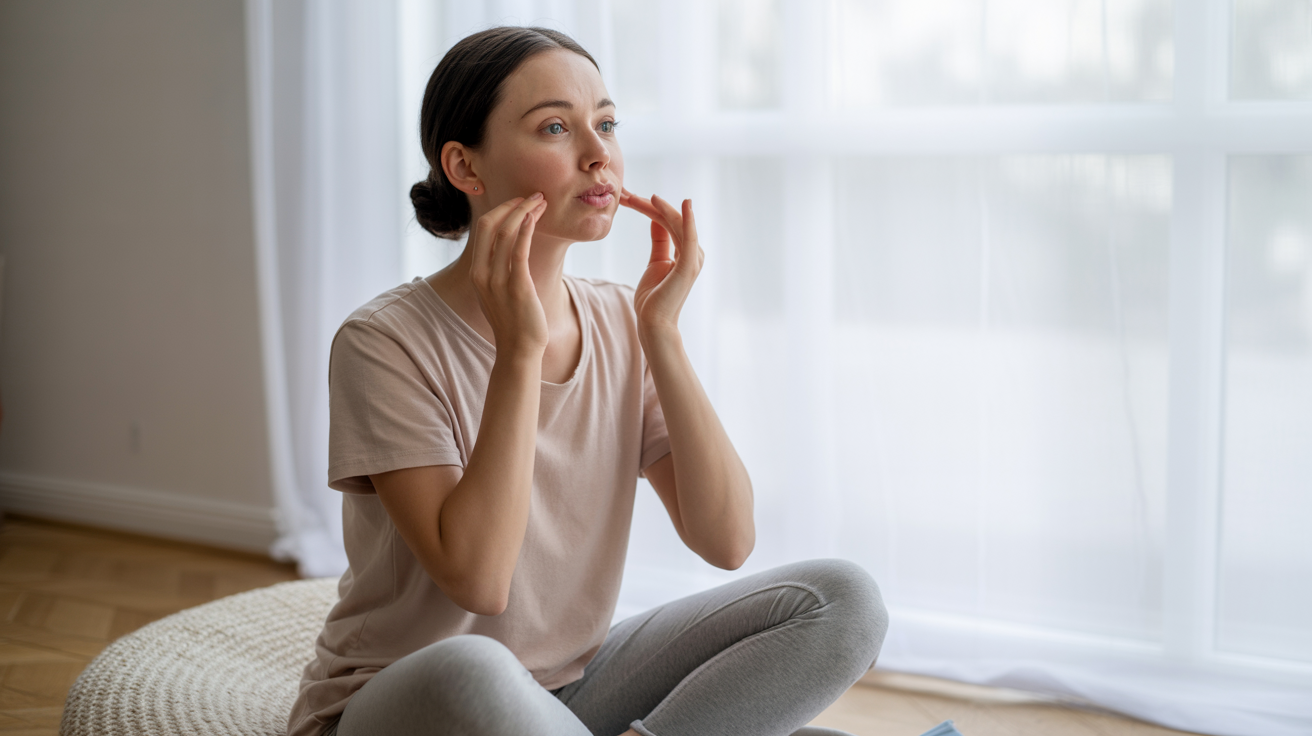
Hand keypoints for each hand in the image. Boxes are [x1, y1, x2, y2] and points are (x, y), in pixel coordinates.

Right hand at [468, 193, 549, 354]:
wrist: (518, 350)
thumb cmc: (513, 320)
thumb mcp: (497, 292)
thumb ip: (498, 269)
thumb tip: (510, 246)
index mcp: (477, 273)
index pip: (484, 229)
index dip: (503, 209)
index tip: (521, 201)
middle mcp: (483, 274)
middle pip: (491, 225)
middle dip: (513, 204)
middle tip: (534, 195)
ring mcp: (498, 281)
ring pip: (506, 233)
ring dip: (525, 212)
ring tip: (542, 202)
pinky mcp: (517, 287)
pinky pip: (520, 251)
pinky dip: (527, 230)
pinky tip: (536, 218)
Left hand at [620, 189, 704, 340]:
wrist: (653, 323)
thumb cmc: (653, 297)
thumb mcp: (655, 261)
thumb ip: (660, 240)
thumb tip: (657, 218)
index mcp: (686, 252)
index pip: (668, 222)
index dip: (650, 208)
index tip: (629, 198)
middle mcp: (694, 253)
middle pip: (671, 220)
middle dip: (649, 205)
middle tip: (626, 194)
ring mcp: (693, 259)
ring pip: (677, 224)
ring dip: (659, 208)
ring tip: (640, 197)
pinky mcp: (689, 266)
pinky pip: (689, 238)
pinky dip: (688, 220)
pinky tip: (684, 203)